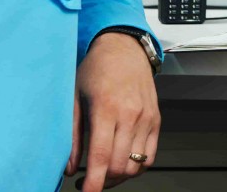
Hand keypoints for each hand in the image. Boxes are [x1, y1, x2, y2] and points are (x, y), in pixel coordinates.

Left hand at [68, 32, 160, 190]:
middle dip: (103, 181)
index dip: (94, 181)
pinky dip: (137, 166)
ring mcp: (147, 117)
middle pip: (120, 165)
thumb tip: (70, 167)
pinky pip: (150, 155)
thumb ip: (73, 136)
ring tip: (105, 172)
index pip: (102, 155)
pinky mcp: (156, 120)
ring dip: (119, 176)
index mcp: (106, 107)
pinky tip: (122, 163)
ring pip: (136, 164)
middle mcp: (130, 114)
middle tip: (88, 180)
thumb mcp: (75, 98)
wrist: (124, 48)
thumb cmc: (97, 69)